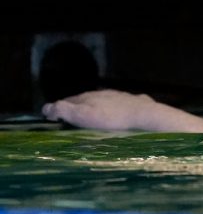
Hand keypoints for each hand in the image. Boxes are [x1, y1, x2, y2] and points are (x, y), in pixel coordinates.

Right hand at [42, 89, 157, 130]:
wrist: (144, 115)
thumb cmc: (112, 118)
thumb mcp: (84, 116)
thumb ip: (65, 110)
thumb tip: (46, 107)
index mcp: (89, 96)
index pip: (70, 100)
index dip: (61, 109)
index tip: (55, 119)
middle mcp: (104, 93)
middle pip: (88, 100)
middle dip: (79, 108)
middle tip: (74, 120)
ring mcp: (121, 96)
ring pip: (105, 101)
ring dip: (98, 108)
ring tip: (95, 120)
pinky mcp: (136, 103)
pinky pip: (124, 105)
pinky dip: (117, 110)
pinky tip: (119, 117)